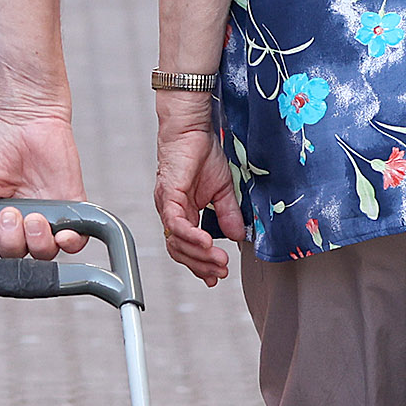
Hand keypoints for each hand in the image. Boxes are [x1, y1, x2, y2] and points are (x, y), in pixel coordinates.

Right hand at [0, 103, 86, 260]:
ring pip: (43, 252)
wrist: (27, 117)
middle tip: (11, 212)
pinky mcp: (69, 209)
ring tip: (34, 217)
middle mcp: (18, 224)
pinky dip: (71, 242)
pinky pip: (75, 240)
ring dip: (37, 242)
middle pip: (14, 254)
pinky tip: (63, 233)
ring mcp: (45, 218)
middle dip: (10, 239)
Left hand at [155, 108, 242, 285]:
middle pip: (180, 252)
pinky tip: (206, 242)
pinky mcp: (168, 196)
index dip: (200, 265)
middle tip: (220, 272)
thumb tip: (238, 235)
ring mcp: (168, 206)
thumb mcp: (223, 190)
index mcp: (184, 214)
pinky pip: (175, 223)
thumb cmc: (202, 153)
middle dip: (201, 265)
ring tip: (218, 260)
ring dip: (198, 255)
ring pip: (176, 243)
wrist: (192, 130)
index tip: (216, 276)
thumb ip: (228, 214)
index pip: (187, 248)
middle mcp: (172, 214)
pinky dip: (190, 236)